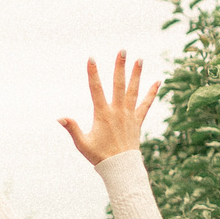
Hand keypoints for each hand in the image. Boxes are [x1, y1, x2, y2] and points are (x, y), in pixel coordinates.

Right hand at [59, 50, 158, 165]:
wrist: (121, 168)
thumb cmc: (99, 156)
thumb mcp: (82, 144)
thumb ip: (72, 129)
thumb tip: (60, 118)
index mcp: (103, 114)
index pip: (96, 89)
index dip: (93, 74)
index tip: (91, 59)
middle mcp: (118, 111)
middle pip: (119, 84)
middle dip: (120, 67)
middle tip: (123, 50)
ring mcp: (129, 115)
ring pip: (133, 90)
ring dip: (136, 74)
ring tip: (140, 59)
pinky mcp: (137, 121)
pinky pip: (146, 104)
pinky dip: (152, 93)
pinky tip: (159, 81)